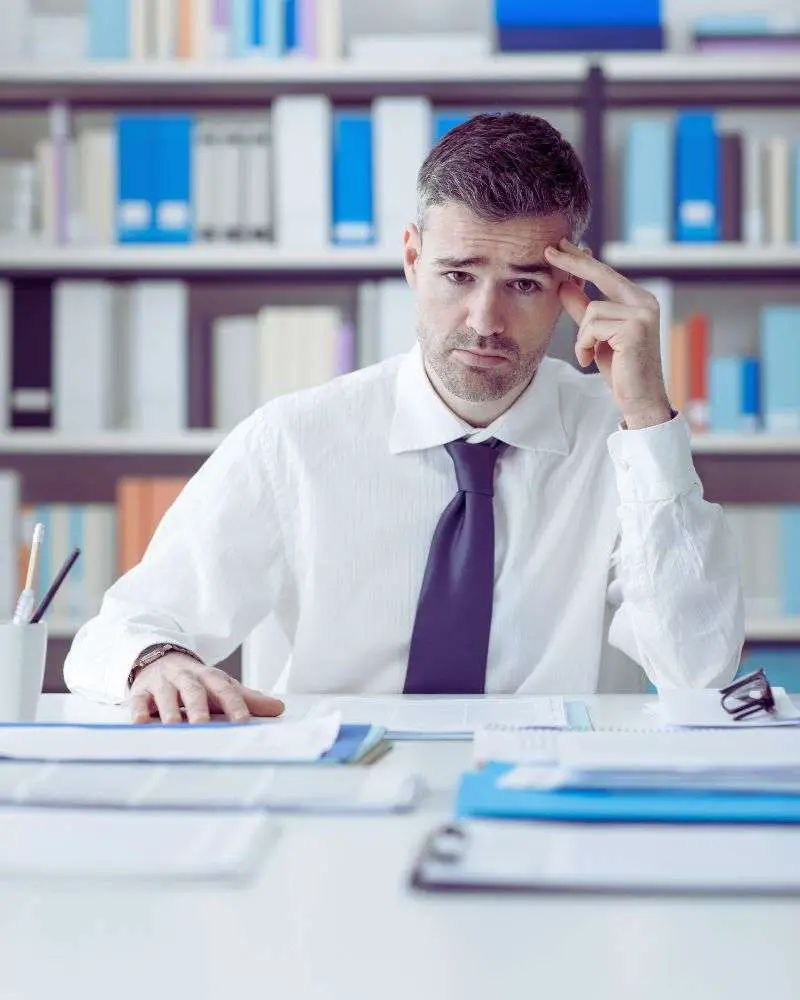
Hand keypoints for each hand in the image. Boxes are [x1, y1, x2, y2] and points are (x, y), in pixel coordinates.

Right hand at [128, 653, 284, 723]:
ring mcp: (162, 683)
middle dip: (198, 707)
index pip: (224, 689)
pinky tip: (141, 722)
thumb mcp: (220, 686)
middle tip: (203, 724)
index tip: (243, 722)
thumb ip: (247, 699)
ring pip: (166, 696)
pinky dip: (139, 712)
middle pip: (194, 691)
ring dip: (169, 711)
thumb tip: (279, 708)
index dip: (234, 704)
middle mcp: (186, 678)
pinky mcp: (141, 691)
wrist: (160, 659)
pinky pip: (138, 701)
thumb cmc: (196, 681)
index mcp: (209, 677)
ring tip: (174, 727)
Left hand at [544, 238, 671, 429]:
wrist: (640, 400)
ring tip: (589, 355)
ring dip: (582, 337)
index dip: (582, 260)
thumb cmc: (621, 370)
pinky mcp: (634, 328)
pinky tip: (591, 360)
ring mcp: (642, 314)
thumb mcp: (596, 336)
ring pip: (591, 311)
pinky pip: (592, 327)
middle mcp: (645, 302)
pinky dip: (584, 346)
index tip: (561, 246)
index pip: (605, 274)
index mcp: (638, 301)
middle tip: (549, 250)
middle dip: (572, 264)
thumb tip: (565, 286)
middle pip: (601, 274)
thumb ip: (583, 310)